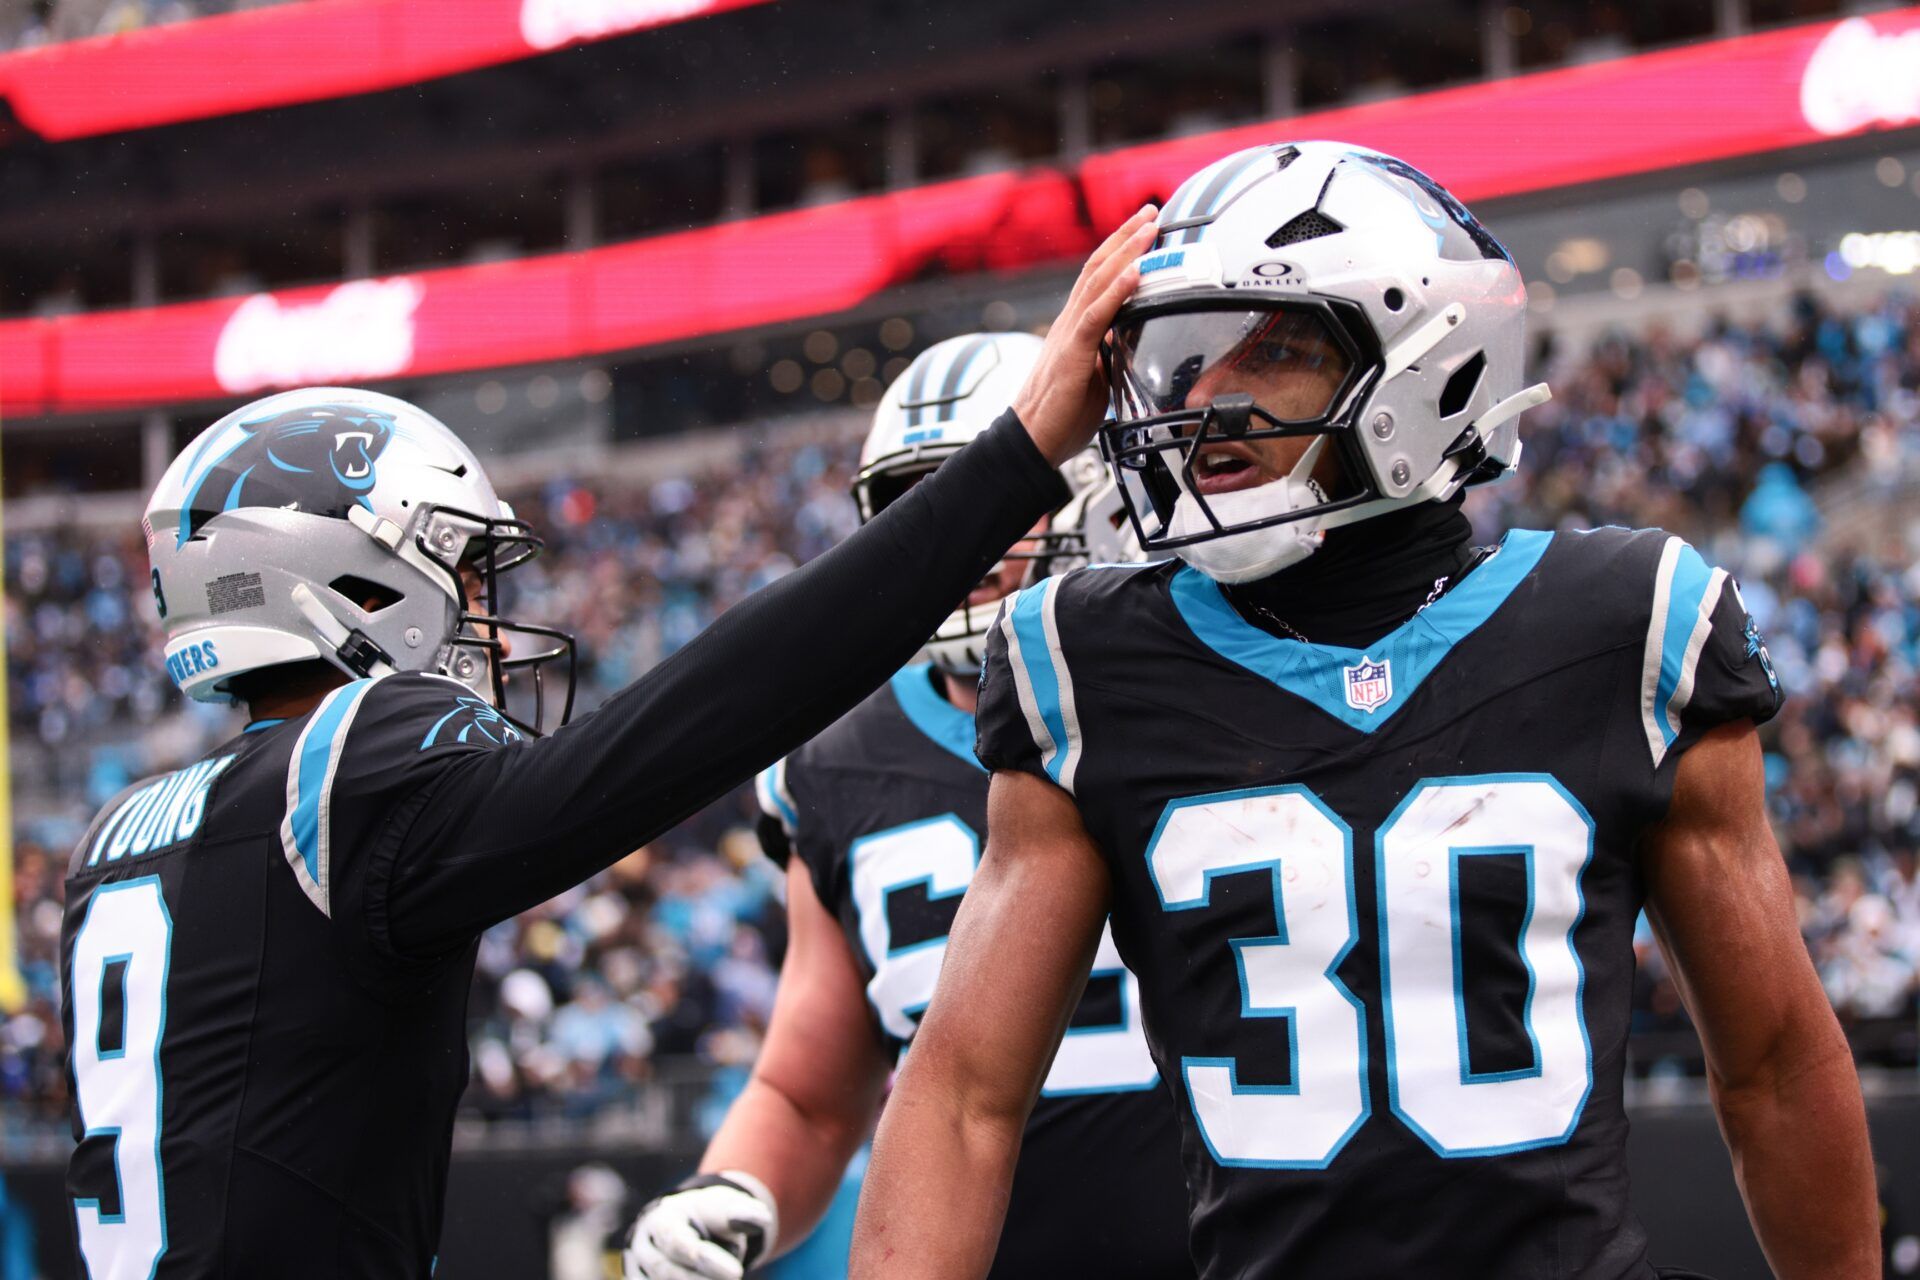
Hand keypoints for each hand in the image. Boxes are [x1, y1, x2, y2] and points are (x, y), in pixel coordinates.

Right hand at [623, 1173, 776, 1279]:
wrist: (685, 1226)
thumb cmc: (708, 1216)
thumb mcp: (724, 1207)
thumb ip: (741, 1213)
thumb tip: (760, 1219)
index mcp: (662, 1220)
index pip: (677, 1242)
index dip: (706, 1260)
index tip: (736, 1274)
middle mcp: (644, 1246)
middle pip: (667, 1271)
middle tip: (735, 1278)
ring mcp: (639, 1269)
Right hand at [1012, 204, 1158, 464]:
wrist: (1032, 442)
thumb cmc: (1060, 415)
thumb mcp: (1096, 376)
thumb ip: (1110, 351)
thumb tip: (1129, 338)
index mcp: (1076, 327)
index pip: (1098, 277)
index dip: (1121, 250)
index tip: (1143, 227)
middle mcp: (1070, 322)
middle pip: (1098, 267)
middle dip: (1126, 237)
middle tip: (1150, 212)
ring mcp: (1069, 335)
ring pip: (1097, 282)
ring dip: (1126, 252)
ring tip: (1148, 229)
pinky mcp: (1072, 354)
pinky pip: (1097, 316)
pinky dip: (1117, 291)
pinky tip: (1135, 273)